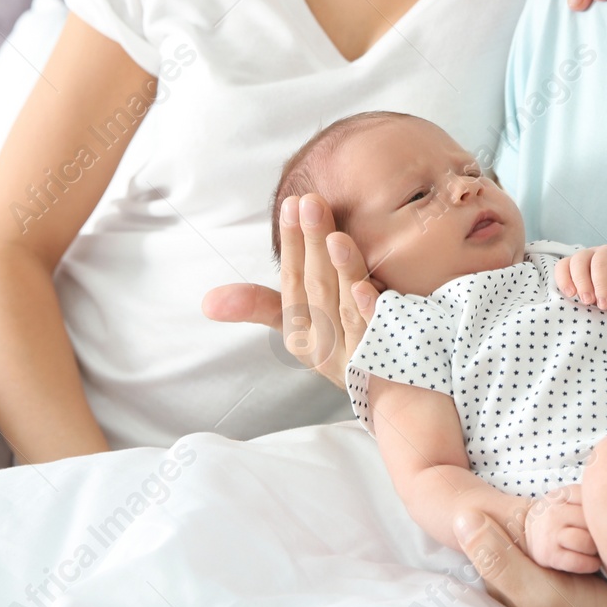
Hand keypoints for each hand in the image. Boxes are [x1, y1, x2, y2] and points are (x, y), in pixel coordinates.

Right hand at [201, 193, 379, 387]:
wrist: (399, 403)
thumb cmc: (345, 351)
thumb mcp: (301, 331)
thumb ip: (261, 308)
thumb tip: (207, 301)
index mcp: (301, 333)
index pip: (292, 282)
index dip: (291, 244)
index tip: (291, 204)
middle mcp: (324, 346)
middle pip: (316, 289)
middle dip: (311, 245)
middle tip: (310, 203)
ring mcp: (355, 355)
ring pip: (344, 310)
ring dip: (340, 272)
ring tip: (335, 236)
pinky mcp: (386, 362)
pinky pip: (377, 335)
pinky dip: (370, 312)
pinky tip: (370, 287)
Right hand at [522, 485, 599, 572]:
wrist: (525, 534)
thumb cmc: (558, 517)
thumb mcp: (566, 499)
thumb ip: (588, 499)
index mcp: (562, 495)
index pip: (592, 500)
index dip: (604, 512)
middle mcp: (554, 512)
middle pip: (592, 522)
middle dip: (602, 533)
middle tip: (604, 539)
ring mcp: (550, 533)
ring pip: (587, 542)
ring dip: (597, 550)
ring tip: (596, 550)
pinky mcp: (549, 555)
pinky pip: (579, 562)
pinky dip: (591, 564)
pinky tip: (592, 562)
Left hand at [554, 243, 606, 311]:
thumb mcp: (592, 300)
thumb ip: (582, 298)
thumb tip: (573, 306)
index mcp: (577, 265)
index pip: (563, 266)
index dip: (564, 279)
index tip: (570, 295)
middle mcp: (590, 255)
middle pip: (579, 261)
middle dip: (582, 283)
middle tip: (588, 301)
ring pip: (599, 262)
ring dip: (600, 284)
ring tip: (604, 304)